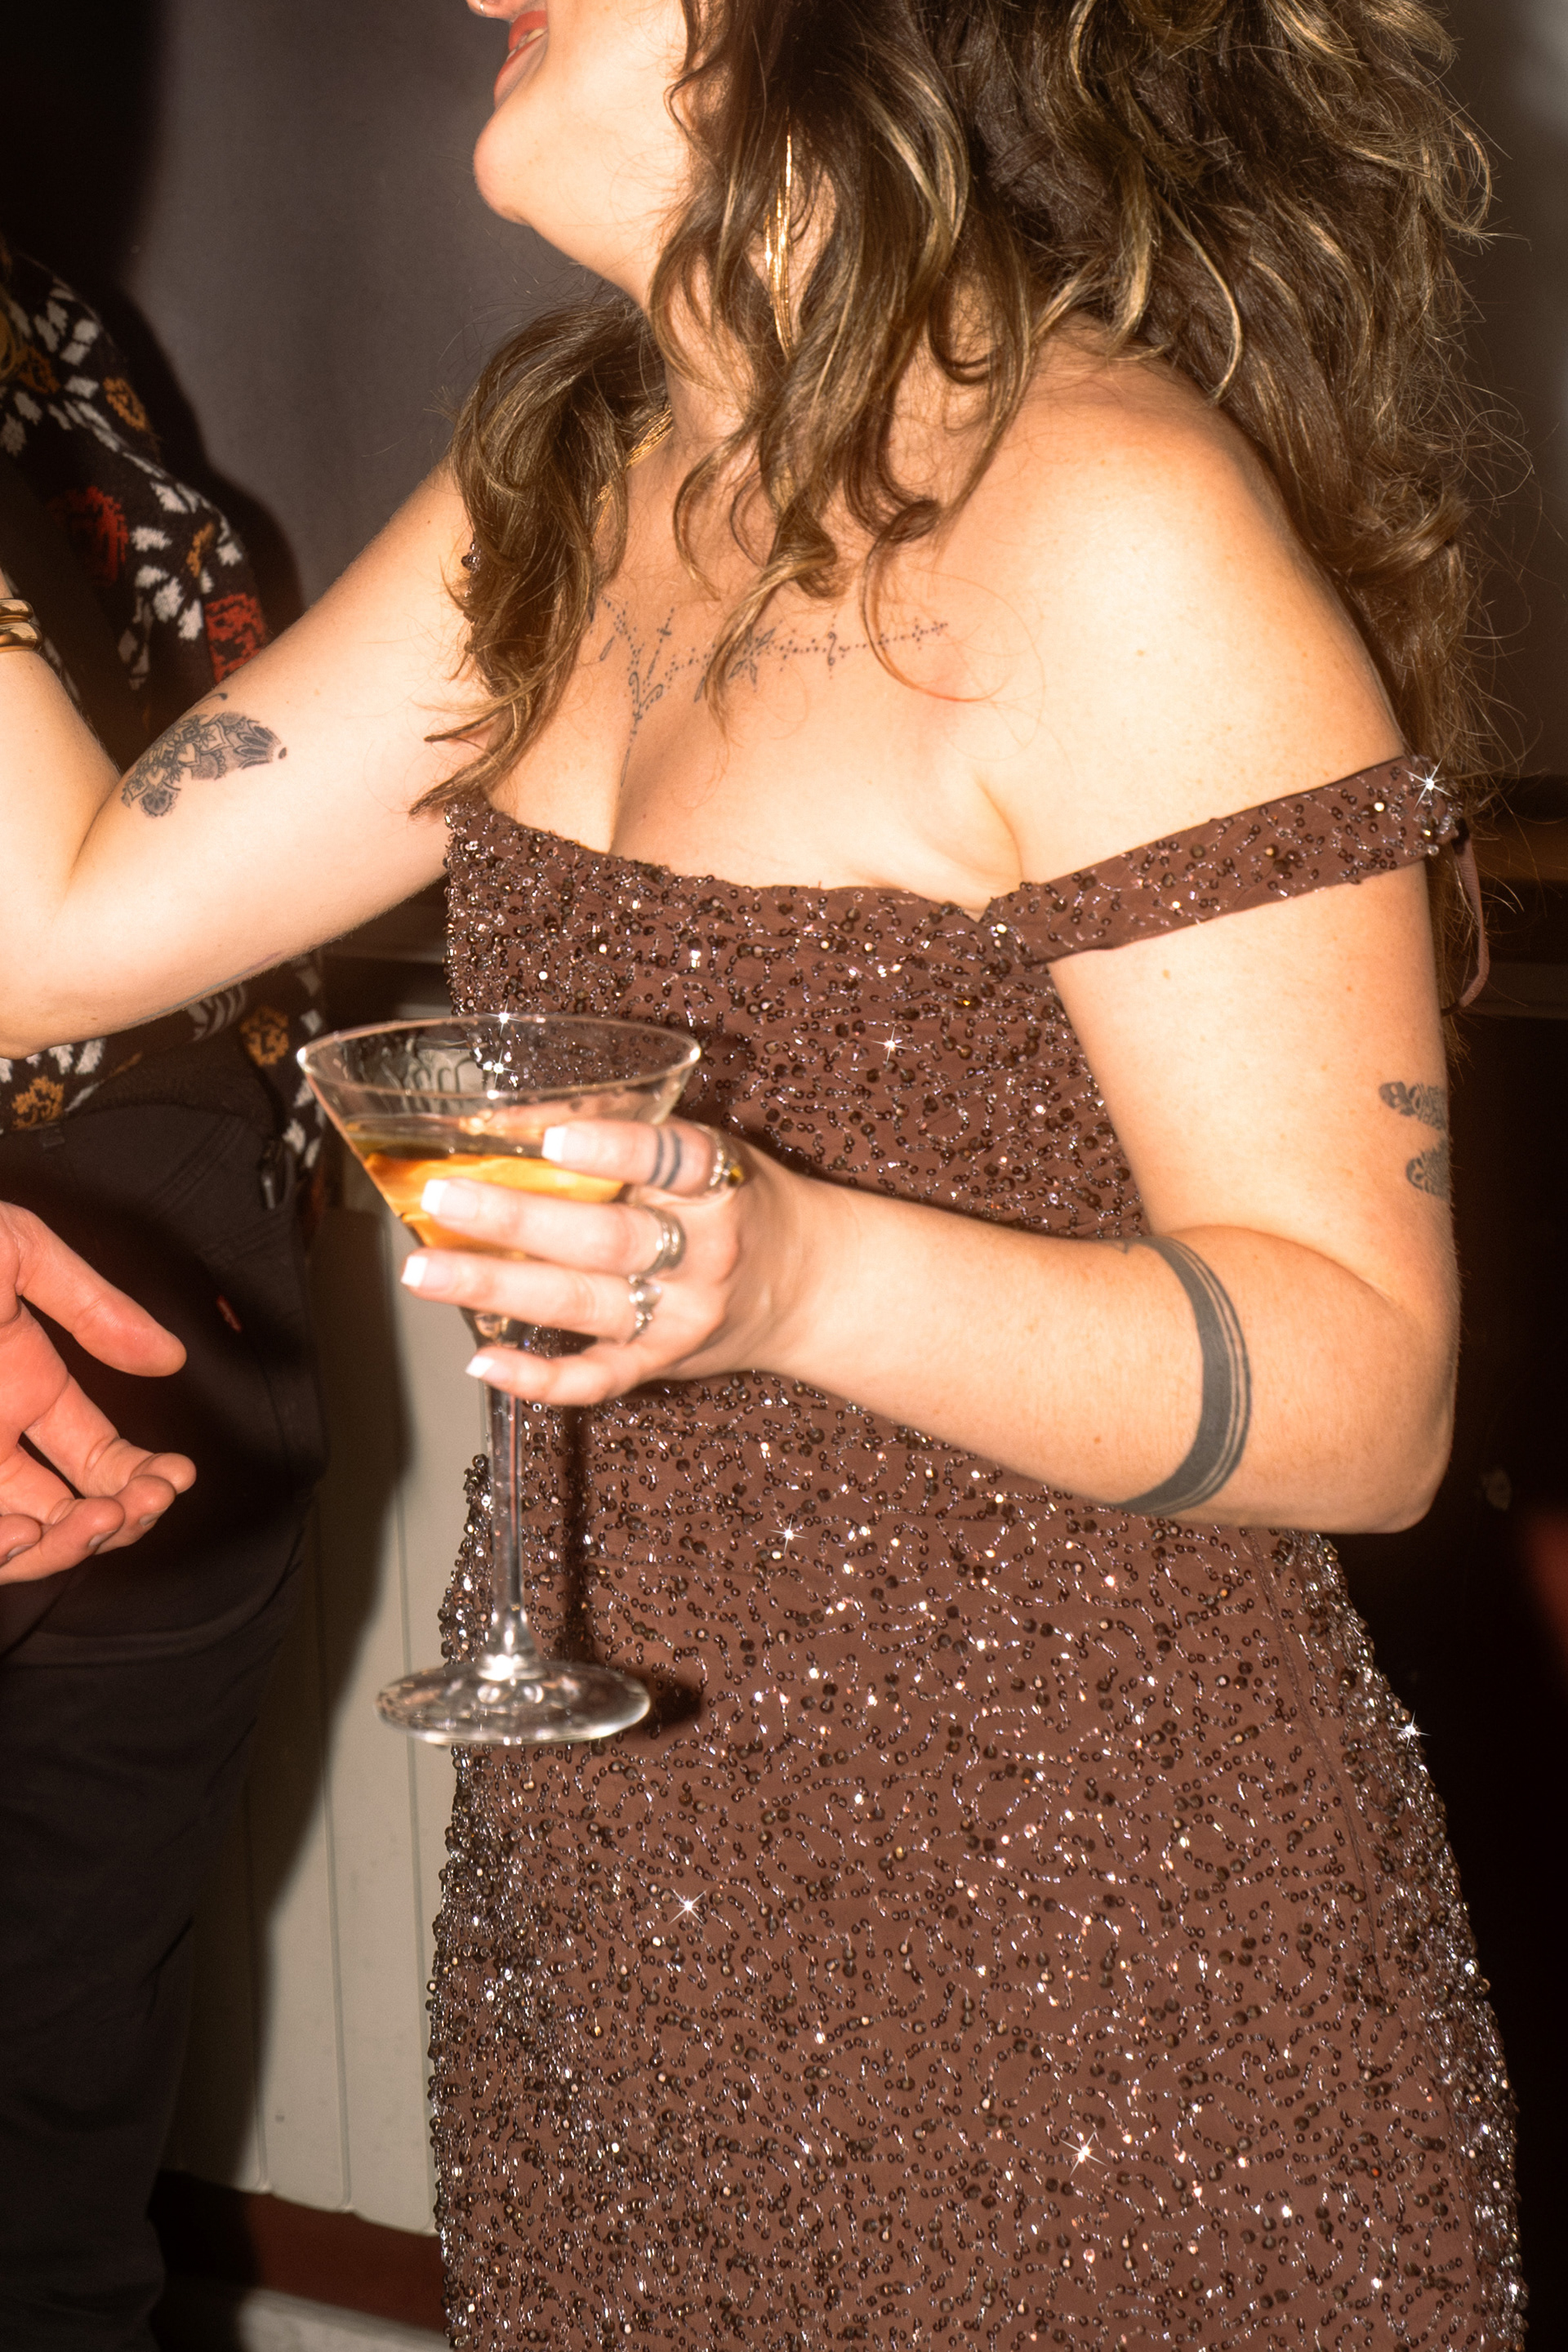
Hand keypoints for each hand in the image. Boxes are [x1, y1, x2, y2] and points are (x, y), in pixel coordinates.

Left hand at [0, 1203, 196, 1582]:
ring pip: (19, 1540)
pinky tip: (25, 1530)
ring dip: (65, 1545)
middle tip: (140, 1504)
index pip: (99, 1458)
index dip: (143, 1477)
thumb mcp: (15, 1252)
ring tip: (94, 1519)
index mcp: (23, 1386)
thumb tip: (169, 1357)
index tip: (176, 1477)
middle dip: (118, 1519)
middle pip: (68, 1511)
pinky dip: (2, 1550)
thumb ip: (95, 1308)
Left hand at [398, 1119, 798, 1403]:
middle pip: (605, 1238)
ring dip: (496, 1288)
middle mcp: (703, 1253)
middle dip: (517, 1219)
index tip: (551, 1137)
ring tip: (425, 1270)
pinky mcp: (660, 1364)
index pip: (671, 1159)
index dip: (611, 1148)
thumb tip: (516, 1114)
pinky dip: (538, 1377)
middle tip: (444, 1197)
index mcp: (719, 1183)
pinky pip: (596, 1379)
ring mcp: (680, 1316)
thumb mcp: (707, 1151)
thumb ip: (629, 1131)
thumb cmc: (741, 1203)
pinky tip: (482, 1361)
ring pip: (582, 1304)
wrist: (807, 1287)